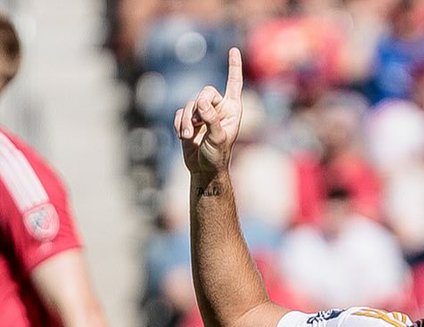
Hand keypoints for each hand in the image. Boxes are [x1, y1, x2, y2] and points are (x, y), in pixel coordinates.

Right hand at [174, 47, 243, 177]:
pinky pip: (179, 113)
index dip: (233, 67)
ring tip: (191, 136)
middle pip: (205, 91)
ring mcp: (203, 114)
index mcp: (232, 110)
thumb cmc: (217, 156)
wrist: (204, 170)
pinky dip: (180, 124)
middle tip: (199, 122)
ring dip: (188, 121)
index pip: (234, 84)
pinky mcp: (189, 120)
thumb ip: (212, 118)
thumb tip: (201, 102)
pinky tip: (184, 137)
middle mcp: (218, 108)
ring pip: (190, 103)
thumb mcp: (218, 138)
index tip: (233, 49)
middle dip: (199, 106)